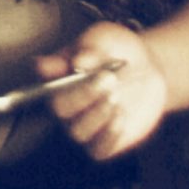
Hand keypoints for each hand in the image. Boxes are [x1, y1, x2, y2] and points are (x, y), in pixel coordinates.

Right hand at [35, 20, 167, 159]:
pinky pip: (98, 150)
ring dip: (98, 114)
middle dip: (83, 95)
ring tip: (116, 96)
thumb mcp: (105, 38)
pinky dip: (109, 135)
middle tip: (106, 78)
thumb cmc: (118, 50)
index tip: (63, 67)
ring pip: (78, 132)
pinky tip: (121, 115)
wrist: (148, 68)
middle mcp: (65, 101)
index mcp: (58, 74)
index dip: (44, 75)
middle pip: (59, 109)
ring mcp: (83, 123)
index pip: (40, 77)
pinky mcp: (104, 141)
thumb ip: (91, 48)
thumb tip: (78, 61)